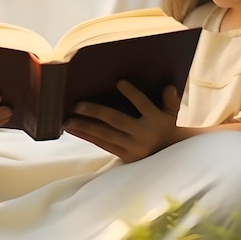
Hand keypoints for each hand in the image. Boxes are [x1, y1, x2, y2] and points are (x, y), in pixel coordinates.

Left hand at [64, 81, 180, 161]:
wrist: (173, 158)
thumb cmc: (168, 128)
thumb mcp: (173, 115)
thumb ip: (170, 101)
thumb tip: (169, 87)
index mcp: (156, 120)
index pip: (144, 105)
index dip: (133, 94)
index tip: (120, 82)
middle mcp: (143, 134)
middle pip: (117, 121)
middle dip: (96, 112)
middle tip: (77, 105)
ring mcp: (133, 147)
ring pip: (105, 135)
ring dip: (84, 127)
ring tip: (67, 121)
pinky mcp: (125, 156)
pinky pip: (103, 145)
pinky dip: (87, 136)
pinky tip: (73, 130)